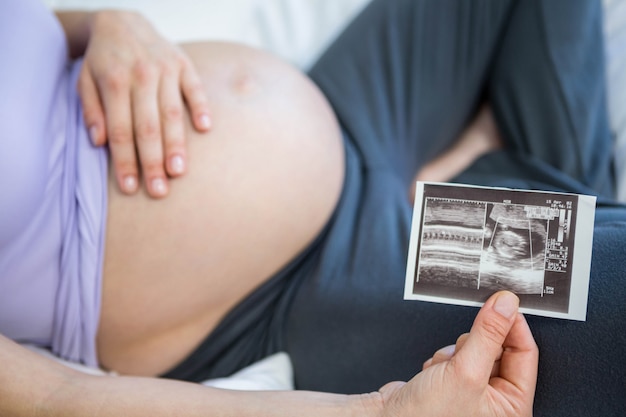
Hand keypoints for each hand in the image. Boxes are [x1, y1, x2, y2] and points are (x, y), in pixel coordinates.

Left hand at [78, 10, 210, 197]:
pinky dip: (201, 107)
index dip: (125, 162)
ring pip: (172, 113)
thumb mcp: (85, 81)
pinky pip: (195, 87)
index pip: (121, 131)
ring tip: (179, 171)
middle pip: (148, 127)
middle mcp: (141, 76)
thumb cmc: (103, 60)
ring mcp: (165, 69)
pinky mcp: (184, 63)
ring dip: (176, 144)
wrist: (122, 21)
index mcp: (114, 82)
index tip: (130, 187)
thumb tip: (99, 142)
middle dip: (152, 162)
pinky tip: (205, 128)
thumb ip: (92, 111)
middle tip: (158, 190)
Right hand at [378, 291, 537, 416]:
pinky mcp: (452, 381)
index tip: (502, 304)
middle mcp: (495, 401)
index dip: (514, 326)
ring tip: (444, 370)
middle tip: (464, 353)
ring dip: (455, 352)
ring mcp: (473, 390)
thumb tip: (505, 305)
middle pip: (499, 348)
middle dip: (475, 344)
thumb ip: (488, 334)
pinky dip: (443, 358)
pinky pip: (455, 354)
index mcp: (512, 406)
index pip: (526, 354)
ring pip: (474, 348)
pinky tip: (434, 373)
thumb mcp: (465, 372)